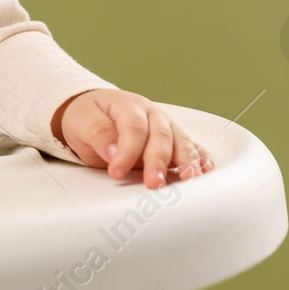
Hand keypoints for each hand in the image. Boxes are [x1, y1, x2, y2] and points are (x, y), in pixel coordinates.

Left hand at [52, 89, 214, 187]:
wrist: (94, 114)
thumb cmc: (89, 117)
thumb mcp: (83, 120)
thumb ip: (98, 133)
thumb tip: (113, 152)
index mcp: (129, 105)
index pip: (134, 128)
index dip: (127, 151)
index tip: (116, 171)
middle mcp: (152, 116)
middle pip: (161, 137)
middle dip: (158, 162)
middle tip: (154, 183)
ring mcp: (166, 129)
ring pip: (182, 143)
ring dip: (187, 163)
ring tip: (190, 180)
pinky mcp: (174, 144)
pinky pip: (193, 150)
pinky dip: (201, 161)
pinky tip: (205, 173)